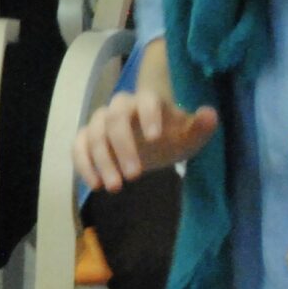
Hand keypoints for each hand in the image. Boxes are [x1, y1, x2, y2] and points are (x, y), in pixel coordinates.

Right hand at [74, 86, 218, 192]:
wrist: (154, 144)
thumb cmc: (173, 137)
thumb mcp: (191, 136)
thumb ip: (201, 126)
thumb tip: (209, 113)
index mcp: (147, 101)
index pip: (146, 101)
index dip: (148, 116)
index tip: (155, 139)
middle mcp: (120, 108)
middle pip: (114, 119)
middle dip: (122, 147)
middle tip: (134, 176)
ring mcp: (100, 123)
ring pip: (93, 134)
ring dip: (101, 161)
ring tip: (115, 188)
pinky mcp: (86, 138)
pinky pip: (78, 147)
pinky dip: (83, 165)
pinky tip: (95, 184)